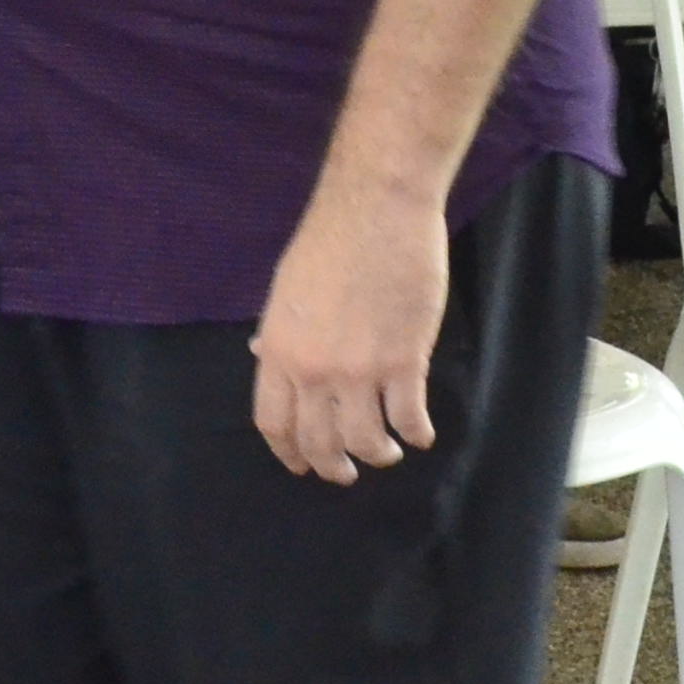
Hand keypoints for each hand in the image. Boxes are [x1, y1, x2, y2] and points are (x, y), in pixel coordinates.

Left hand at [249, 174, 448, 481]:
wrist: (376, 209)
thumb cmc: (329, 240)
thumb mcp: (285, 289)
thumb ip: (279, 334)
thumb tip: (263, 359)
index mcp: (277, 350)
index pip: (274, 423)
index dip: (289, 453)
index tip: (302, 466)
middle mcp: (313, 370)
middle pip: (319, 442)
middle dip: (332, 467)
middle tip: (344, 473)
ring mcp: (360, 370)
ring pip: (365, 440)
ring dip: (377, 455)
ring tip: (385, 453)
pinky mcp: (404, 361)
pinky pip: (408, 417)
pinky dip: (416, 434)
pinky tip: (420, 435)